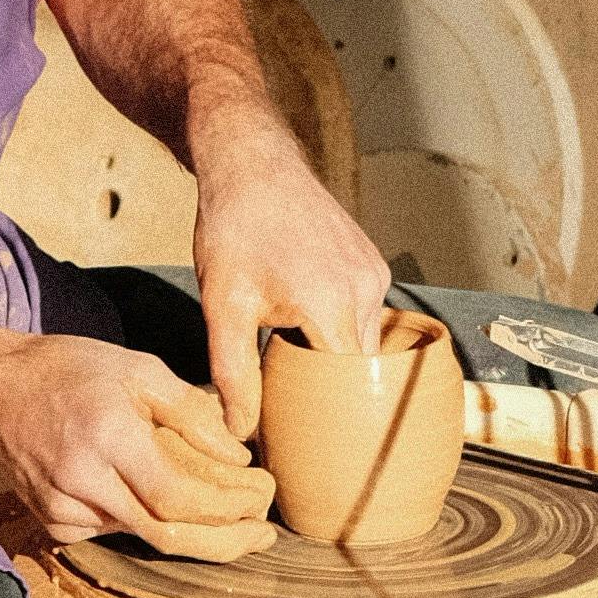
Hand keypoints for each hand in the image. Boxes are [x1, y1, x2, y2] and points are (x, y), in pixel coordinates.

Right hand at [0, 335, 269, 557]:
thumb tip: (237, 456)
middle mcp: (83, 482)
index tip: (261, 500)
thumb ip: (192, 413)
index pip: (177, 497)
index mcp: (109, 438)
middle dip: (224, 541)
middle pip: (166, 535)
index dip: (226, 509)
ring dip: (193, 532)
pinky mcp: (54, 522)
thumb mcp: (139, 369)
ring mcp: (64, 509)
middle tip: (262, 535)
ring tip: (233, 518)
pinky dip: (148, 522)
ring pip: (143, 536)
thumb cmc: (69, 371)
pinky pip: (114, 532)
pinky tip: (166, 504)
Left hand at [188, 115, 397, 434]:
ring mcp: (375, 275)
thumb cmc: (234, 229)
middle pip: (358, 370)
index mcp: (332, 307)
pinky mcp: (373, 264)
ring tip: (288, 355)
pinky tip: (302, 322)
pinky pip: (365, 316)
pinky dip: (338, 329)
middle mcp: (366, 291)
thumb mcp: (223, 307)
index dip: (329, 416)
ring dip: (331, 358)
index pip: (348, 389)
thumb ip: (233, 374)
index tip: (306, 434)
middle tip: (290, 402)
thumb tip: (241, 431)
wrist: (251, 162)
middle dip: (328, 391)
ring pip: (363, 344)